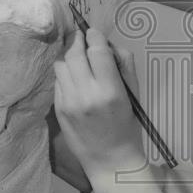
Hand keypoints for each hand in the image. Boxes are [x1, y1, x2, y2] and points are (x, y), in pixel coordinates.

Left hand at [53, 29, 145, 183]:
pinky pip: (58, 80)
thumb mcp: (134, 93)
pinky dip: (66, 74)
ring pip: (61, 64)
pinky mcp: (58, 109)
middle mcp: (87, 95)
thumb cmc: (128, 124)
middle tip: (83, 38)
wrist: (110, 158)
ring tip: (79, 61)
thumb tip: (105, 43)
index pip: (96, 51)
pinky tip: (75, 80)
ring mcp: (69, 102)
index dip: (95, 37)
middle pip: (74, 53)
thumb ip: (123, 64)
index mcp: (110, 90)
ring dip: (70, 57)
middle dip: (79, 41)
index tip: (95, 34)